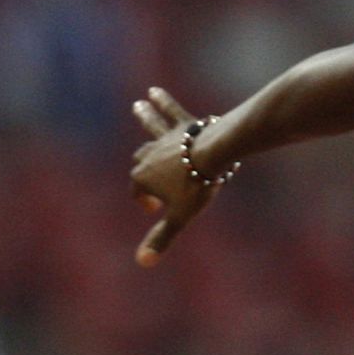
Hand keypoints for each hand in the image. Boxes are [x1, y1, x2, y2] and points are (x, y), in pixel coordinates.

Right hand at [128, 87, 216, 266]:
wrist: (215, 154)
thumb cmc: (197, 187)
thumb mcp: (181, 216)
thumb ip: (162, 238)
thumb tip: (142, 263)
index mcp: (144, 178)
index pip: (140, 191)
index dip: (146, 202)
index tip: (156, 210)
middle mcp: (150, 154)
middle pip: (143, 160)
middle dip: (144, 167)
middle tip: (147, 174)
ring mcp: (166, 138)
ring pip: (151, 128)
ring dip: (145, 118)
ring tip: (138, 105)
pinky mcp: (184, 125)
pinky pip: (171, 111)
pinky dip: (164, 102)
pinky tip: (155, 91)